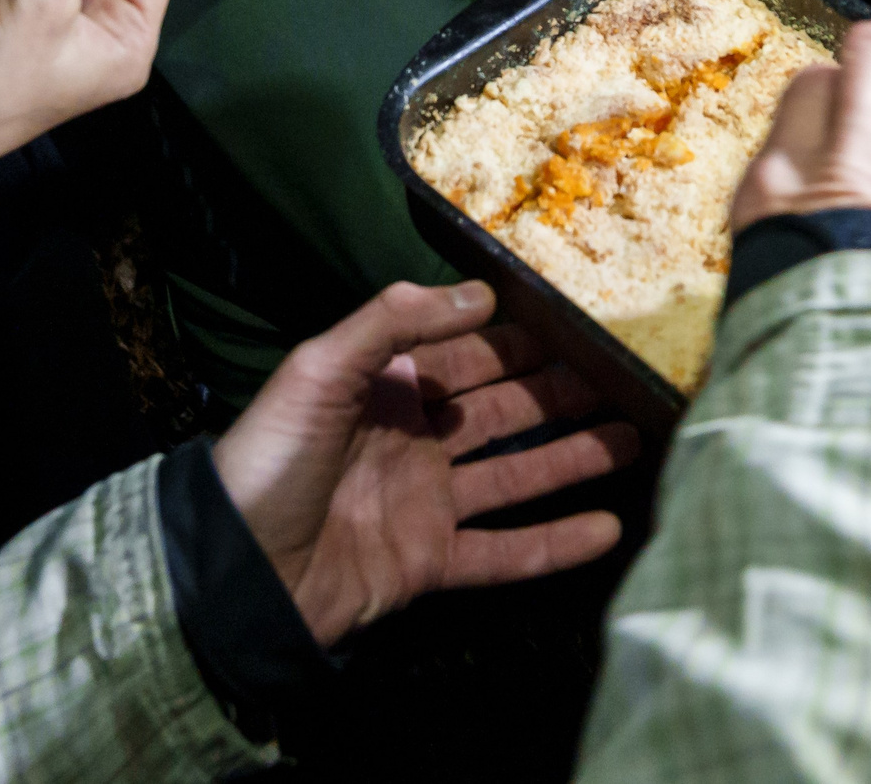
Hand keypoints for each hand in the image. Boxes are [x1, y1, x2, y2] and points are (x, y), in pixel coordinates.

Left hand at [211, 281, 637, 647]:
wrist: (236, 574)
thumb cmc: (271, 459)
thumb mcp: (319, 371)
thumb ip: (393, 323)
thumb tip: (480, 295)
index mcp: (383, 388)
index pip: (466, 354)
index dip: (518, 339)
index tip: (578, 321)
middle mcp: (411, 440)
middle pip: (501, 410)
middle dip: (559, 392)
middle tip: (626, 375)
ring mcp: (425, 503)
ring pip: (516, 475)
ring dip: (573, 457)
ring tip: (634, 438)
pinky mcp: (431, 562)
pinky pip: (505, 551)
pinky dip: (556, 542)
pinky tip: (608, 528)